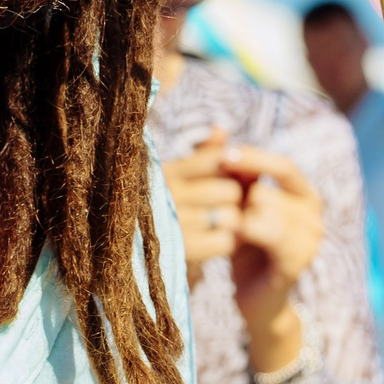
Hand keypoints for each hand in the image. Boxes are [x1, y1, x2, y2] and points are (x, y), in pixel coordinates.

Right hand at [163, 132, 244, 265]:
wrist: (146, 253)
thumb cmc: (176, 205)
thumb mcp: (185, 175)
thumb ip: (206, 154)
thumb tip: (221, 130)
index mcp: (166, 170)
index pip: (216, 159)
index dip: (234, 168)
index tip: (234, 176)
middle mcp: (167, 194)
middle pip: (230, 191)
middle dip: (236, 199)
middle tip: (229, 204)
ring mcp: (173, 223)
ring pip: (230, 217)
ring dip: (234, 222)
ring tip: (223, 222)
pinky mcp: (182, 251)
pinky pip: (226, 242)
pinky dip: (228, 243)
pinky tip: (218, 239)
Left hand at [217, 144, 322, 329]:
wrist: (256, 299)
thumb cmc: (247, 246)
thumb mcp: (239, 202)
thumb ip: (233, 168)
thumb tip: (217, 129)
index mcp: (306, 196)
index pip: (284, 165)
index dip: (254, 158)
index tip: (224, 157)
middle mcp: (316, 216)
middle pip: (268, 189)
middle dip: (240, 199)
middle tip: (223, 215)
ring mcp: (311, 240)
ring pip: (265, 210)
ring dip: (239, 218)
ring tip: (230, 231)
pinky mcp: (297, 261)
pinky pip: (267, 233)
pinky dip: (245, 231)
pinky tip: (233, 236)